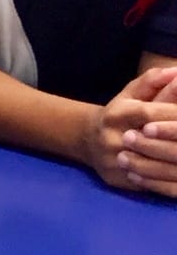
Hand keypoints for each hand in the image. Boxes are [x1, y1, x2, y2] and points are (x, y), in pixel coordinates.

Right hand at [85, 67, 176, 196]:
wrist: (86, 140)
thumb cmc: (119, 113)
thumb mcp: (130, 93)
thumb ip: (152, 81)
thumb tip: (175, 71)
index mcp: (116, 114)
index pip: (149, 114)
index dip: (173, 115)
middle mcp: (112, 139)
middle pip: (153, 142)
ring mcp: (114, 162)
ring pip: (153, 166)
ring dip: (176, 162)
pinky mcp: (118, 179)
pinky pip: (149, 183)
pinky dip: (169, 181)